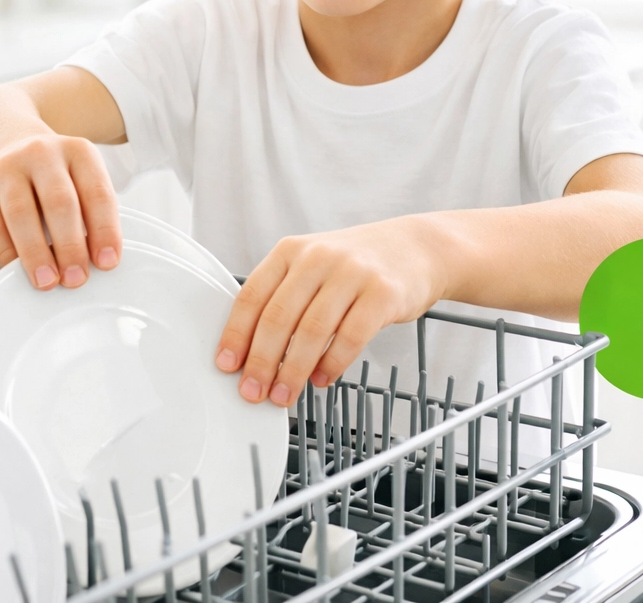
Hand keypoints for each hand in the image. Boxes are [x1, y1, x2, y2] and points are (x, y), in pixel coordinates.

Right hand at [0, 133, 122, 290]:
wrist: (4, 152)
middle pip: (59, 202)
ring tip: (47, 281)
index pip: (97, 193)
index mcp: (78, 151)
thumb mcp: (80, 181)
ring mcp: (5, 166)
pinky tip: (16, 270)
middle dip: (70, 246)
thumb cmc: (52, 178)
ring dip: (36, 254)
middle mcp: (42, 153)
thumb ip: (91, 214)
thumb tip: (97, 260)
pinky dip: (6, 253)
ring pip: (22, 214)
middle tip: (76, 278)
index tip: (107, 262)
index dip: (104, 230)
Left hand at [213, 216, 446, 405]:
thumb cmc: (356, 264)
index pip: (253, 295)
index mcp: (292, 250)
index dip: (236, 334)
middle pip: (279, 316)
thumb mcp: (313, 264)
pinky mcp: (382, 293)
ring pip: (312, 331)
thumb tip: (251, 352)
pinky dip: (332, 365)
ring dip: (293, 371)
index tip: (227, 365)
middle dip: (262, 361)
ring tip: (284, 395)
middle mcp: (318, 257)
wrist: (416, 248)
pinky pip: (350, 338)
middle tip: (253, 391)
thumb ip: (284, 297)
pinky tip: (321, 379)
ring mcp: (352, 273)